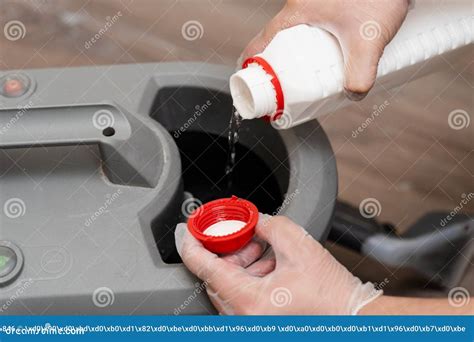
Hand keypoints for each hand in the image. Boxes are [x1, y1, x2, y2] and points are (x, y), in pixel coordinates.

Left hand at [175, 214, 380, 314]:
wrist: (351, 318)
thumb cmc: (331, 293)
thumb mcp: (298, 246)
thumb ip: (267, 225)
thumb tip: (252, 219)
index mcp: (249, 301)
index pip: (205, 268)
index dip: (191, 244)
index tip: (186, 230)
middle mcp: (243, 319)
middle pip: (216, 277)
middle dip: (228, 251)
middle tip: (243, 234)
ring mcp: (248, 324)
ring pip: (227, 288)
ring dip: (241, 264)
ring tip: (265, 250)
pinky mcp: (256, 324)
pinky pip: (239, 298)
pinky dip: (248, 278)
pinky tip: (268, 265)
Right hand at [241, 0, 409, 99]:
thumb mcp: (368, 41)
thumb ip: (360, 74)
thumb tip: (352, 95)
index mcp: (297, 11)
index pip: (263, 40)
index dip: (253, 62)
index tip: (254, 80)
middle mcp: (302, 5)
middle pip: (278, 39)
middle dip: (279, 63)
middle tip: (286, 83)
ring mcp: (314, 3)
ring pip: (296, 33)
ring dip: (298, 53)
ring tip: (309, 73)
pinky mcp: (329, 3)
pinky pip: (311, 27)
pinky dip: (314, 43)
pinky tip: (331, 53)